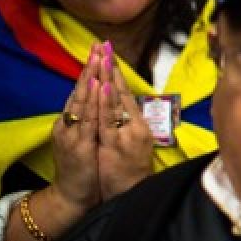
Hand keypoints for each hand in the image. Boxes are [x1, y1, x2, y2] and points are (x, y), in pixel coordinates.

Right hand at [50, 44, 103, 212]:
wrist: (72, 195)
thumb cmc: (84, 166)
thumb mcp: (88, 137)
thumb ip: (93, 118)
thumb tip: (104, 99)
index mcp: (73, 120)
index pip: (84, 89)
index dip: (92, 69)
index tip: (100, 48)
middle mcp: (70, 123)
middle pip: (81, 90)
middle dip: (91, 66)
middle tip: (98, 45)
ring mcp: (73, 133)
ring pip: (83, 101)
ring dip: (91, 78)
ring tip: (97, 58)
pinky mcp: (78, 145)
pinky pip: (87, 119)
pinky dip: (93, 102)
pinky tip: (98, 86)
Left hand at [96, 58, 153, 200]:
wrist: (130, 196)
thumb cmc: (129, 172)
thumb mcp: (131, 145)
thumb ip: (128, 125)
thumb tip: (124, 109)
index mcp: (136, 124)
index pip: (124, 92)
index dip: (116, 72)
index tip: (108, 52)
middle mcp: (134, 125)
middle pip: (121, 91)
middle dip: (111, 67)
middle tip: (104, 44)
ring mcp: (126, 133)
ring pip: (116, 101)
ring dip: (109, 77)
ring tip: (103, 57)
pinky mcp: (117, 143)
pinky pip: (110, 119)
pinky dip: (108, 101)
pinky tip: (105, 86)